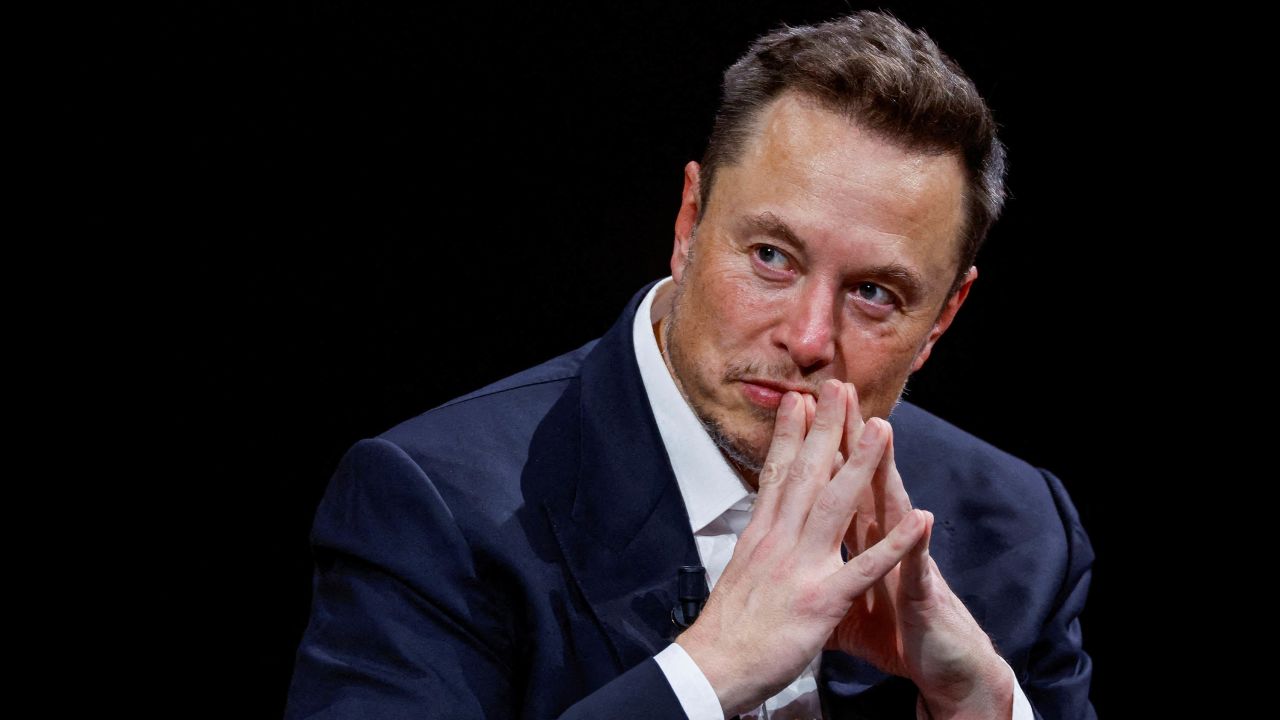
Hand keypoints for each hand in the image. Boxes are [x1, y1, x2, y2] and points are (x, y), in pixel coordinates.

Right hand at [675, 379, 928, 716]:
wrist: (714, 668)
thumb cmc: (724, 631)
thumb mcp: (737, 575)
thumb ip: (756, 549)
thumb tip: (758, 532)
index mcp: (760, 536)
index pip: (776, 474)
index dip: (789, 434)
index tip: (801, 400)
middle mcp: (778, 540)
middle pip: (805, 473)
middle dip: (826, 428)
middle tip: (841, 387)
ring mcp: (801, 566)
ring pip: (836, 503)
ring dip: (861, 463)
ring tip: (883, 428)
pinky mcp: (822, 599)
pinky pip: (866, 566)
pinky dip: (895, 543)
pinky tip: (920, 520)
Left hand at [827, 387, 1013, 718]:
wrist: (940, 666)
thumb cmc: (894, 632)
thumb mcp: (841, 603)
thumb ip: (818, 575)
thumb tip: (786, 565)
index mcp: (857, 540)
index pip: (831, 484)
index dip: (814, 449)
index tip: (797, 408)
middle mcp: (882, 540)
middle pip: (860, 479)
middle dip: (847, 436)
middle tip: (836, 390)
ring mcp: (905, 561)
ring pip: (894, 507)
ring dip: (887, 470)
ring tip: (881, 428)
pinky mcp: (922, 594)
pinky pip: (918, 568)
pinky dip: (916, 545)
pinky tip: (921, 519)